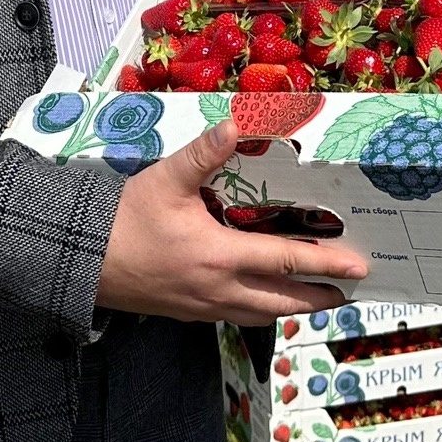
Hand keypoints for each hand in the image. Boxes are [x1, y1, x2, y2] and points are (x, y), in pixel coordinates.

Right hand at [95, 113, 369, 323]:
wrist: (83, 260)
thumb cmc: (125, 219)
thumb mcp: (165, 179)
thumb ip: (203, 153)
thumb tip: (236, 125)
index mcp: (218, 256)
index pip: (285, 261)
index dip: (325, 263)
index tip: (357, 265)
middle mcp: (218, 289)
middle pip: (282, 301)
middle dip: (319, 298)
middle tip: (348, 290)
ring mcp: (203, 307)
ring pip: (260, 315)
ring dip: (292, 308)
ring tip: (315, 299)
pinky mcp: (188, 312)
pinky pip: (236, 317)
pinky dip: (260, 311)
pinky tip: (263, 301)